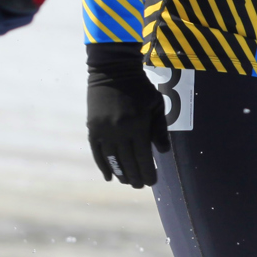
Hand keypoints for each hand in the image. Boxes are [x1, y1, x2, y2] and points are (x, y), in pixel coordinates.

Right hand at [86, 43, 168, 188]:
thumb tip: (164, 152)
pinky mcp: (93, 128)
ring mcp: (103, 130)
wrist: (112, 71)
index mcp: (137, 125)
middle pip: (127, 161)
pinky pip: (97, 152)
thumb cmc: (140, 88)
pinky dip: (103, 165)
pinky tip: (109, 176)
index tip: (152, 182)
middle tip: (140, 185)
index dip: (148, 172)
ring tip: (127, 182)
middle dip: (135, 176)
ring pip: (112, 159)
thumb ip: (159, 129)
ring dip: (120, 173)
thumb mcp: (156, 105)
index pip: (143, 157)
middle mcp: (119, 131)